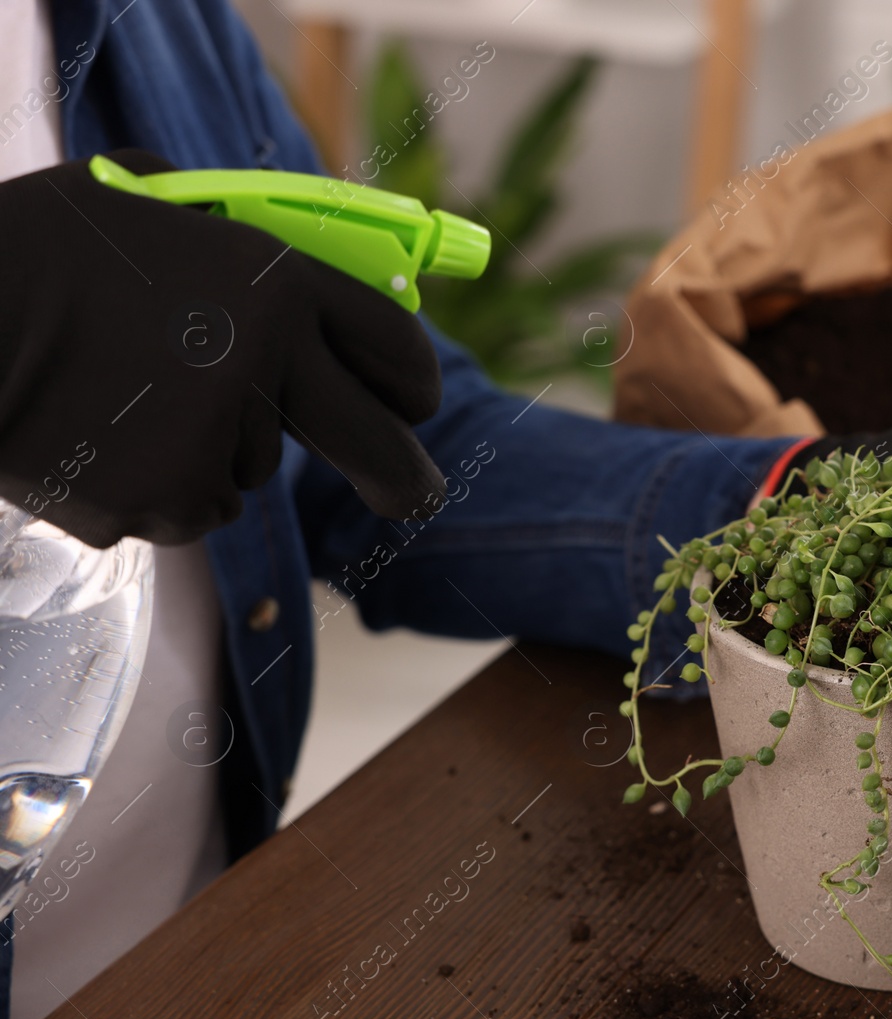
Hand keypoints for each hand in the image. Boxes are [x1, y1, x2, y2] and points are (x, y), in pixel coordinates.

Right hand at [0, 150, 445, 546]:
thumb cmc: (34, 248)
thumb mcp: (147, 204)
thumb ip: (228, 236)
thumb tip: (271, 249)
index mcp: (275, 281)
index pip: (396, 346)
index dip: (414, 383)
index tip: (416, 408)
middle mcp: (265, 364)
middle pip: (377, 445)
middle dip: (403, 478)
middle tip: (412, 497)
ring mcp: (216, 439)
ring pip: (249, 473)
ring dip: (211, 451)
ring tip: (122, 398)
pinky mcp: (163, 499)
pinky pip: (188, 504)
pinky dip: (156, 486)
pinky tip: (99, 436)